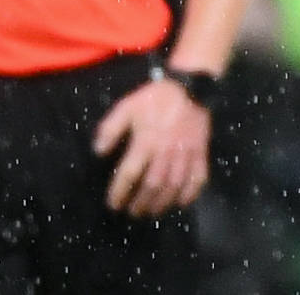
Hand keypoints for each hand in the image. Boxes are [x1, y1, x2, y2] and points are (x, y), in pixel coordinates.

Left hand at [91, 76, 209, 217]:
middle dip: (141, 203)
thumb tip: (98, 152)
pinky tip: (181, 203)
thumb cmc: (156, 98)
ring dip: (162, 203)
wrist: (190, 87)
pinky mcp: (201, 152)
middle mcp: (166, 151)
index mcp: (146, 141)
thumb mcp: (127, 106)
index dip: (120, 192)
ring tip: (151, 212)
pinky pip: (198, 177)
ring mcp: (186, 153)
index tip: (113, 204)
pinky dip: (190, 193)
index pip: (130, 173)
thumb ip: (110, 128)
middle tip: (132, 212)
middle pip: (152, 185)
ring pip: (174, 185)